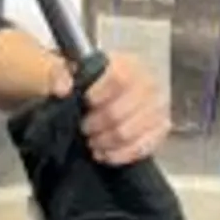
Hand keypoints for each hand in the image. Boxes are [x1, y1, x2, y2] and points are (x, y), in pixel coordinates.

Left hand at [53, 53, 169, 165]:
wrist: (109, 95)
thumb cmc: (89, 84)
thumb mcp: (70, 72)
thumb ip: (59, 74)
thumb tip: (62, 89)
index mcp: (127, 64)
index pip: (118, 79)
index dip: (98, 94)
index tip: (85, 103)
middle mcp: (148, 84)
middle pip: (119, 112)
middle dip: (95, 125)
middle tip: (84, 128)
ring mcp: (158, 108)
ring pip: (128, 134)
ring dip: (104, 142)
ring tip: (93, 141)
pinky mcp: (161, 129)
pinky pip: (142, 148)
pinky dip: (119, 155)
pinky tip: (105, 153)